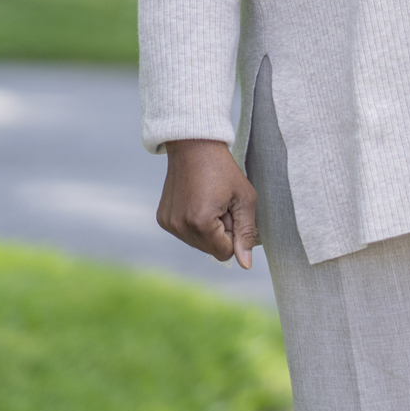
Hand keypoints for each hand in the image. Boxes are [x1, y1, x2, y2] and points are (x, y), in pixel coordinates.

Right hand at [157, 138, 258, 267]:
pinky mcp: (163, 219)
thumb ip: (247, 233)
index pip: (225, 253)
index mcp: (200, 223)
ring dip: (208, 228)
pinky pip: (185, 233)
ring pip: (198, 243)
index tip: (232, 212)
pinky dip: (195, 223)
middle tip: (222, 204)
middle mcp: (180, 227)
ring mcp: (169, 223)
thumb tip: (245, 264)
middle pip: (211, 250)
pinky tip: (197, 201)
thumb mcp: (245, 198)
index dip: (234, 234)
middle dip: (221, 232)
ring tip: (209, 201)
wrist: (195, 146)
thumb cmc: (224, 170)